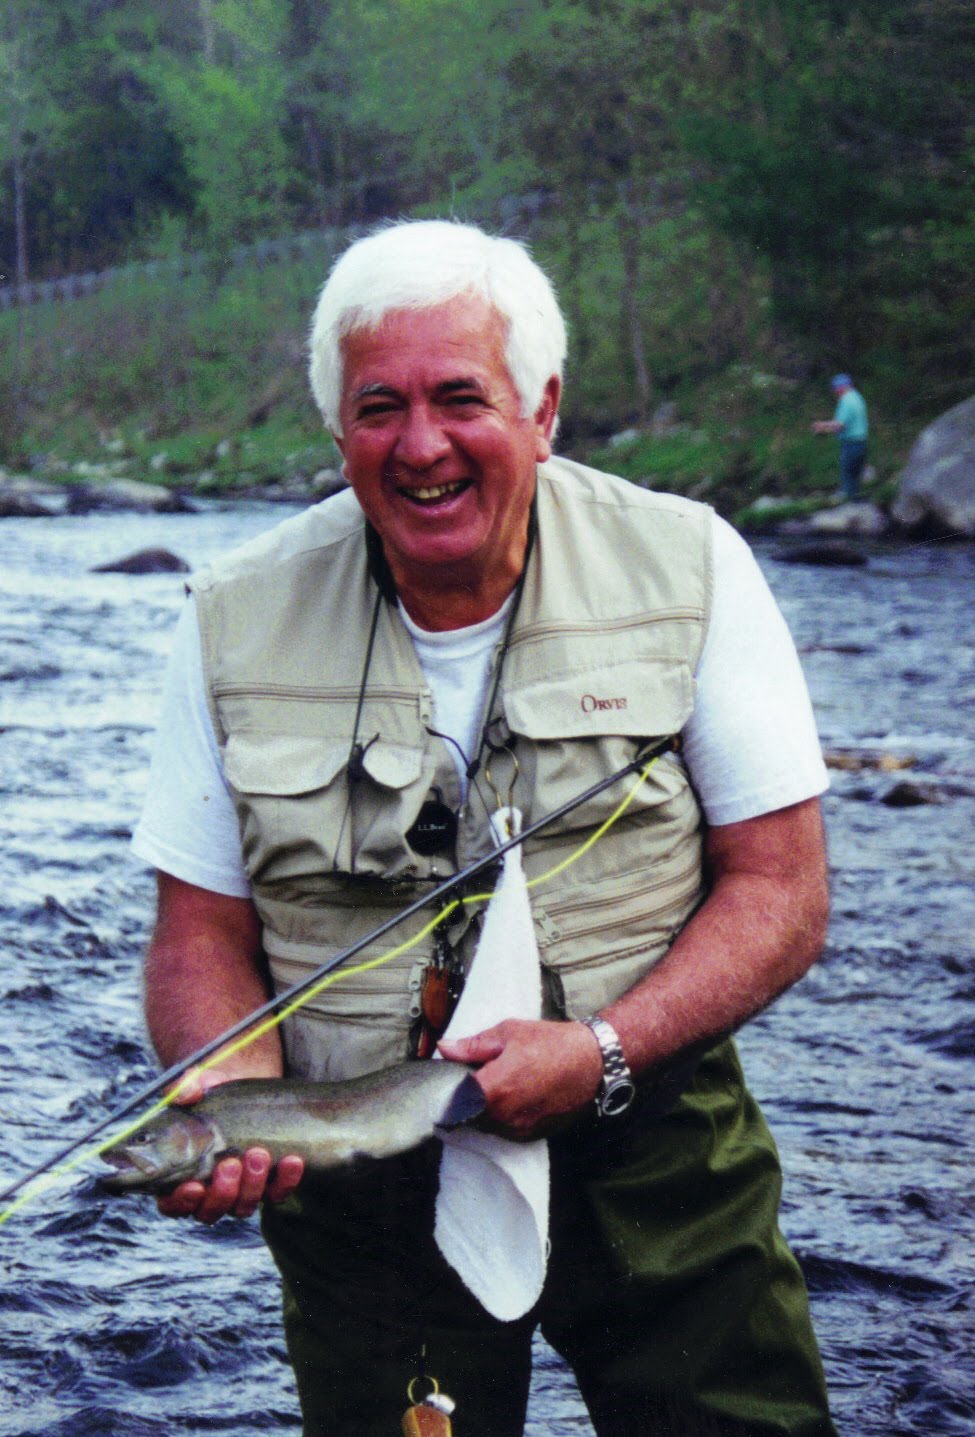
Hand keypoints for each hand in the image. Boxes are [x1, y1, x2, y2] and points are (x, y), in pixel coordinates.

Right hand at [156, 1067, 303, 1223]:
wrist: (246, 1083)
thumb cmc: (212, 1090)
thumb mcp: (197, 1084)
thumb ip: (185, 1087)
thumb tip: (185, 1093)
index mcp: (180, 1175)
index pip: (173, 1204)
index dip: (181, 1202)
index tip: (194, 1186)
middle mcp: (208, 1190)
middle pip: (210, 1211)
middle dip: (222, 1191)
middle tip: (230, 1163)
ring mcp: (239, 1190)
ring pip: (243, 1206)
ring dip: (252, 1186)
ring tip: (258, 1154)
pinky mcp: (268, 1184)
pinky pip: (277, 1193)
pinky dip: (285, 1181)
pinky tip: (292, 1160)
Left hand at [438, 1019, 602, 1139]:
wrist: (593, 1062)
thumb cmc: (552, 1044)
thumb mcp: (509, 1033)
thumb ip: (472, 1045)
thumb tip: (444, 1048)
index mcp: (493, 1089)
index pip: (453, 1102)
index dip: (448, 1092)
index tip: (449, 1082)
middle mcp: (504, 1116)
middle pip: (468, 1116)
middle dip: (467, 1100)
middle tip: (477, 1078)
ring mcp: (519, 1129)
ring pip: (486, 1125)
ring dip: (485, 1109)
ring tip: (500, 1086)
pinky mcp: (533, 1135)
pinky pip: (506, 1131)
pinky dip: (503, 1117)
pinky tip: (515, 1096)